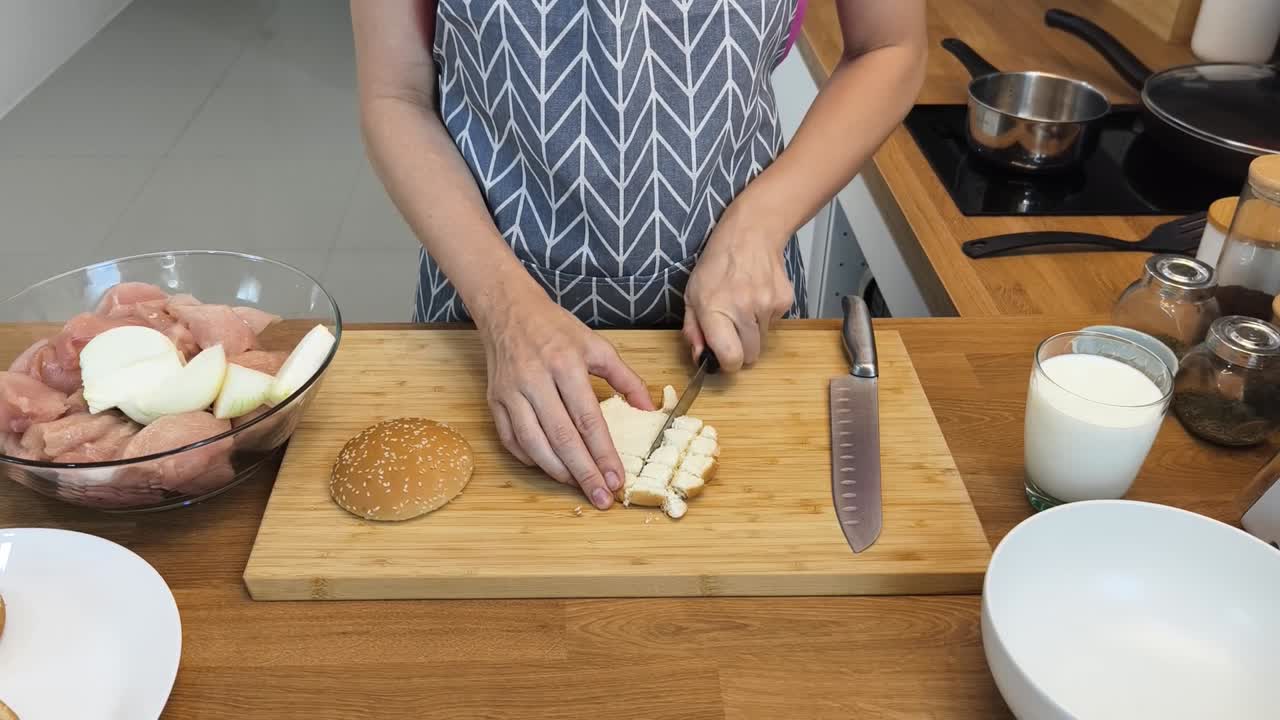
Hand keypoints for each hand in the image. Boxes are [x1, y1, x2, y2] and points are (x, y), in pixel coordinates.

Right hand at [476, 292, 653, 509]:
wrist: (509, 310)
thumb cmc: (556, 329)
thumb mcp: (597, 346)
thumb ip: (625, 378)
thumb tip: (648, 409)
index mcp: (565, 364)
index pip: (588, 420)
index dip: (603, 454)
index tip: (616, 478)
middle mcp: (535, 380)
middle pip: (562, 438)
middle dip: (584, 473)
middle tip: (600, 497)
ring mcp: (511, 392)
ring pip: (534, 444)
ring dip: (557, 471)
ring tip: (578, 485)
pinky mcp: (494, 400)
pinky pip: (511, 440)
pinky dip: (530, 458)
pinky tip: (549, 466)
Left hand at [683, 208, 792, 370]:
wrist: (751, 234)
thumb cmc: (717, 264)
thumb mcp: (692, 295)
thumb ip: (693, 330)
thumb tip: (700, 357)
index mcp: (715, 310)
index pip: (731, 359)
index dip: (727, 364)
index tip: (723, 358)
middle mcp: (743, 310)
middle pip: (751, 356)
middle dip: (741, 350)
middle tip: (732, 332)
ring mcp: (767, 306)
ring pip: (763, 341)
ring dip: (752, 332)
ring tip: (743, 306)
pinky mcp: (784, 301)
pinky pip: (774, 324)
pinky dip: (765, 317)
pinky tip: (756, 295)